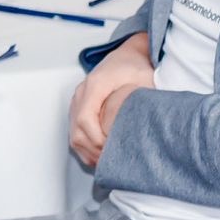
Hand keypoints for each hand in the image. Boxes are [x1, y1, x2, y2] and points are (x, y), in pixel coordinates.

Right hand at [69, 33, 152, 169]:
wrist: (127, 56)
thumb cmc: (135, 68)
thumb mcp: (144, 80)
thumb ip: (143, 101)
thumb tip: (145, 127)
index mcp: (95, 85)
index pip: (86, 119)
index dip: (97, 140)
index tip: (112, 150)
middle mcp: (81, 93)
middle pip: (77, 131)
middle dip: (94, 151)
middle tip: (113, 162)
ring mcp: (78, 101)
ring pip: (74, 134)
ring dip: (89, 152)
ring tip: (107, 162)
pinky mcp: (79, 107)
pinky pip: (75, 132)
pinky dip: (85, 147)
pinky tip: (99, 156)